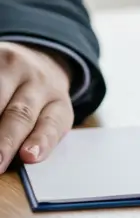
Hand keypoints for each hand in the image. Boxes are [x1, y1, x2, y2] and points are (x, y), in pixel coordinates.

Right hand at [0, 42, 73, 170]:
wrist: (38, 58)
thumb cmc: (38, 101)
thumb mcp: (47, 115)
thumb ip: (35, 136)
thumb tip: (17, 159)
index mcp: (58, 102)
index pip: (52, 123)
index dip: (41, 140)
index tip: (29, 157)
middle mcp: (39, 83)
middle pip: (21, 113)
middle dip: (5, 140)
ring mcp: (14, 67)